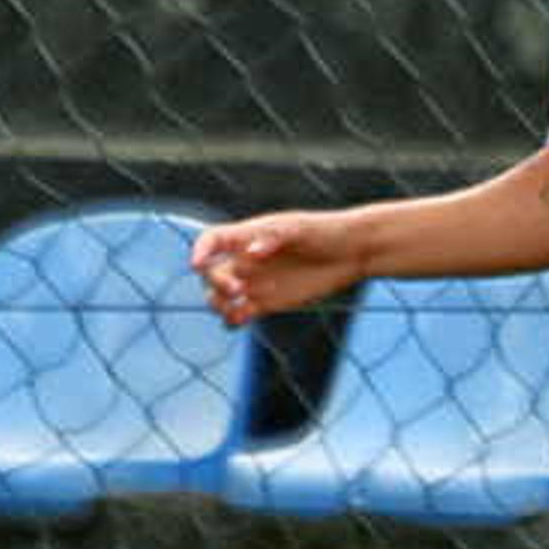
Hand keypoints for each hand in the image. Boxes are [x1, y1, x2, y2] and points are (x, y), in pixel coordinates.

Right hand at [187, 209, 364, 325]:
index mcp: (247, 236)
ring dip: (220, 304)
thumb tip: (251, 251)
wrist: (351, 253)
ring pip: (219, 297)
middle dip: (216, 282)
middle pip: (212, 273)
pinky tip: (241, 319)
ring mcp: (255, 282)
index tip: (197, 264)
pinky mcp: (267, 303)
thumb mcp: (301, 228)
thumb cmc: (325, 231)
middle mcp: (245, 260)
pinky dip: (232, 320)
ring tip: (240, 307)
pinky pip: (238, 315)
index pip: (212, 241)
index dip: (199, 251)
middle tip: (238, 289)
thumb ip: (274, 237)